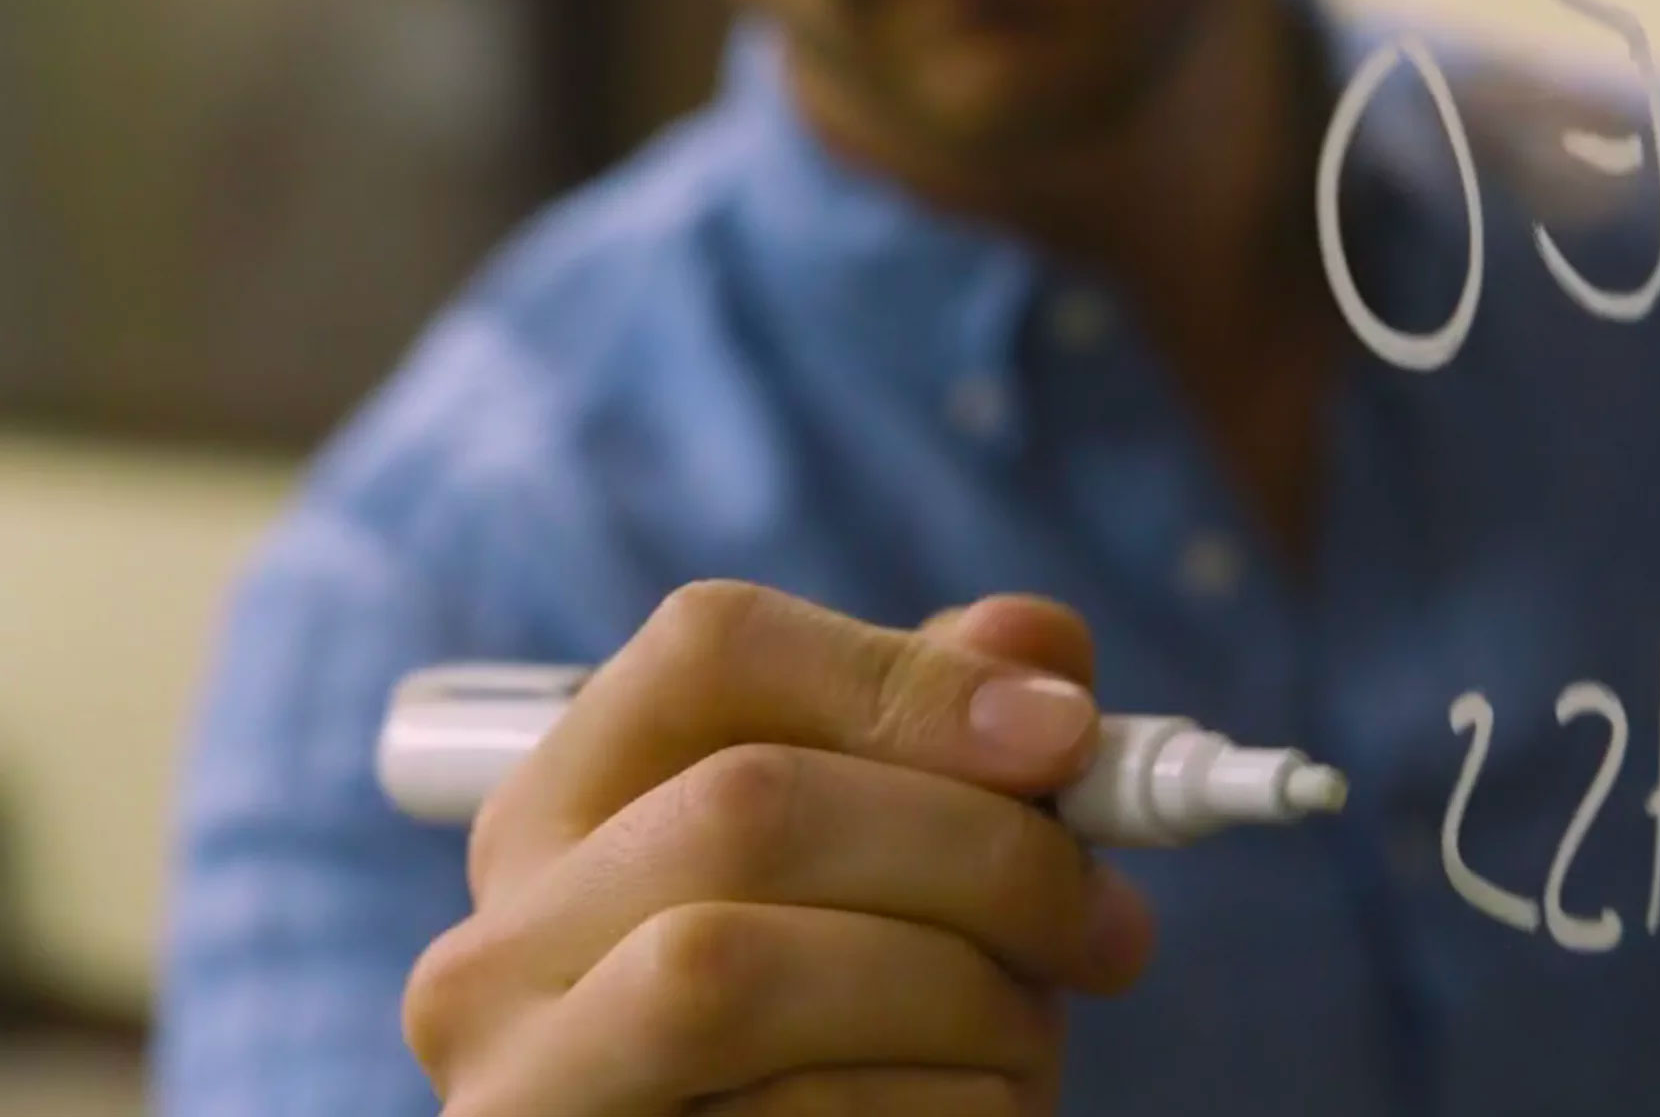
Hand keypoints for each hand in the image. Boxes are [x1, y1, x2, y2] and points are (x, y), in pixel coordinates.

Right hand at [401, 585, 1155, 1115]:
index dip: (909, 676)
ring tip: (1032, 1035)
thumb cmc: (839, 1053)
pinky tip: (977, 1112)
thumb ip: (943, 748)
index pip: (710, 647)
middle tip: (1107, 920)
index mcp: (565, 815)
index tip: (1068, 735)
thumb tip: (1035, 644)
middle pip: (747, 806)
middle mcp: (499, 944)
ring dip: (960, 999)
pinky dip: (944, 1109)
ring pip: (739, 972)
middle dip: (975, 850)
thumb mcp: (893, 887)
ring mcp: (521, 1084)